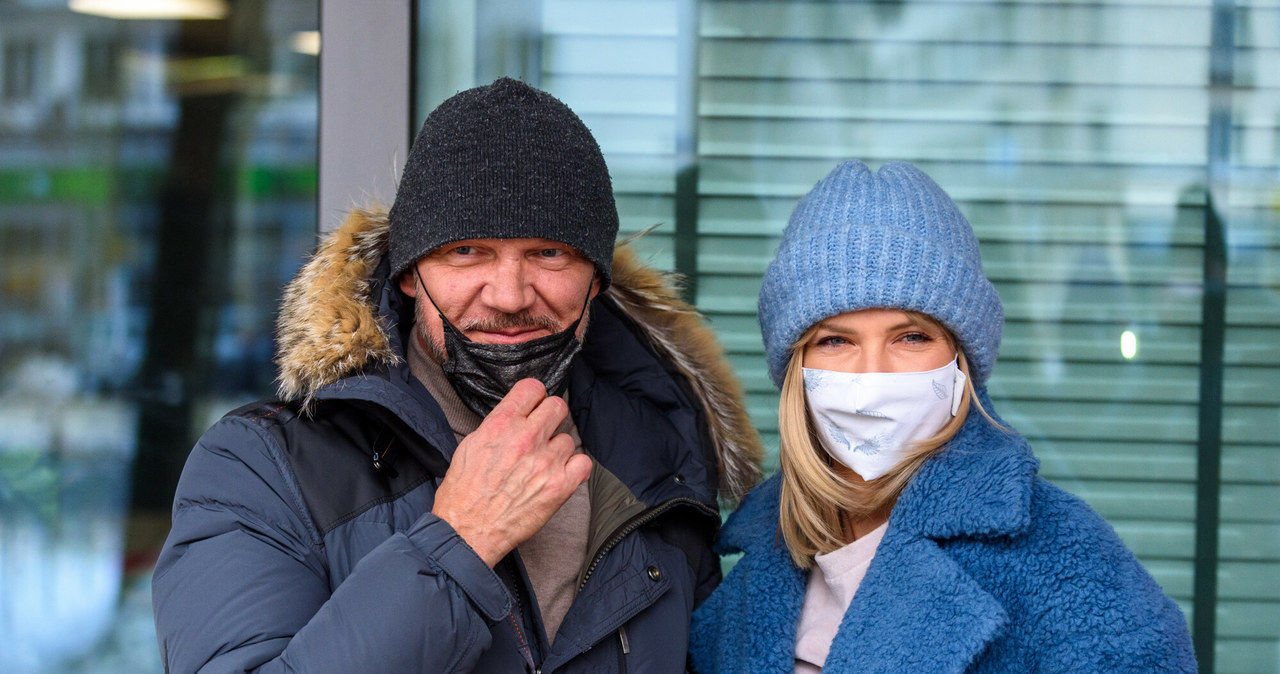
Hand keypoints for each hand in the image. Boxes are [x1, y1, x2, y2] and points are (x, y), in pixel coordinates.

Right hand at [431, 378, 592, 566]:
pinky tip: (559, 476)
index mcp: (501, 424)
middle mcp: (526, 438)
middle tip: (542, 433)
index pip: (532, 388)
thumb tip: (516, 415)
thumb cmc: (463, 493)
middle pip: (558, 406)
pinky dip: (574, 469)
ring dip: (557, 450)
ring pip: (568, 439)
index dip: (535, 397)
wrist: (467, 531)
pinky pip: (583, 463)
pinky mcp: (560, 486)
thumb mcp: (470, 445)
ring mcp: (546, 462)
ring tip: (540, 466)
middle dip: (550, 417)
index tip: (534, 406)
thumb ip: (497, 425)